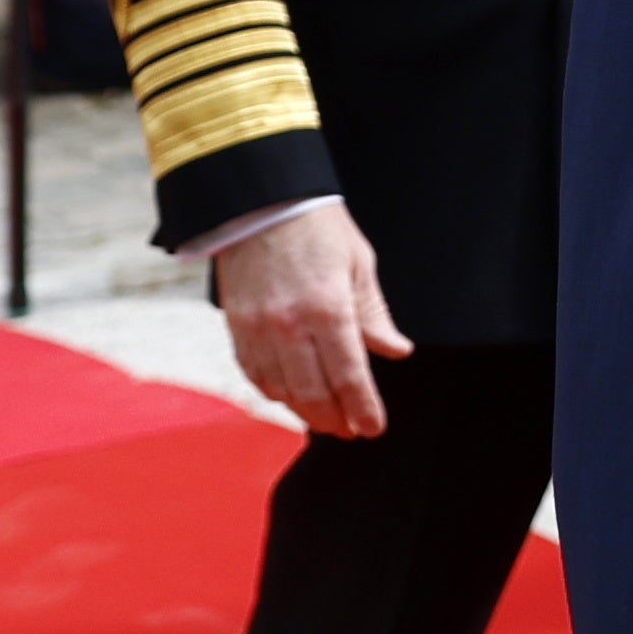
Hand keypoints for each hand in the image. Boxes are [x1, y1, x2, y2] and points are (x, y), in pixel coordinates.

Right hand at [213, 202, 412, 435]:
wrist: (259, 201)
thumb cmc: (317, 227)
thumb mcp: (359, 264)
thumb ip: (374, 314)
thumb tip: (396, 351)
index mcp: (328, 309)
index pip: (350, 375)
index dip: (363, 407)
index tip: (374, 428)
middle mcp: (289, 325)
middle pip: (313, 392)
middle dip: (335, 419)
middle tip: (352, 432)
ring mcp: (257, 328)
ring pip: (281, 389)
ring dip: (304, 412)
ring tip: (326, 421)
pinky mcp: (235, 325)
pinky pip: (253, 372)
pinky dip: (273, 392)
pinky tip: (289, 399)